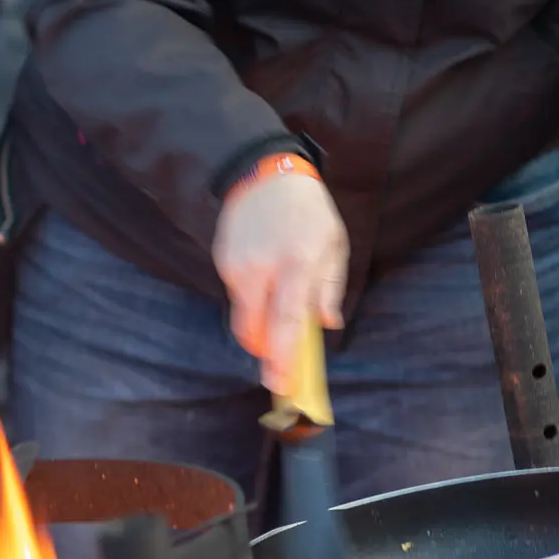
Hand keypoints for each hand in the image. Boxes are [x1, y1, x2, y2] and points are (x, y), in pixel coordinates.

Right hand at [212, 172, 349, 395]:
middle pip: (257, 328)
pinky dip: (252, 302)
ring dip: (260, 327)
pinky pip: (237, 297)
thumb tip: (326, 323)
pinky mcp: (224, 263)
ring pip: (244, 318)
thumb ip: (329, 286)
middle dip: (267, 356)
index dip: (284, 356)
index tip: (281, 383)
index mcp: (298, 262)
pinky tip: (264, 282)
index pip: (287, 320)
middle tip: (276, 374)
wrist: (265, 175)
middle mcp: (264, 267)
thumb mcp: (334, 243)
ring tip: (276, 312)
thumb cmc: (308, 211)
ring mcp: (239, 266)